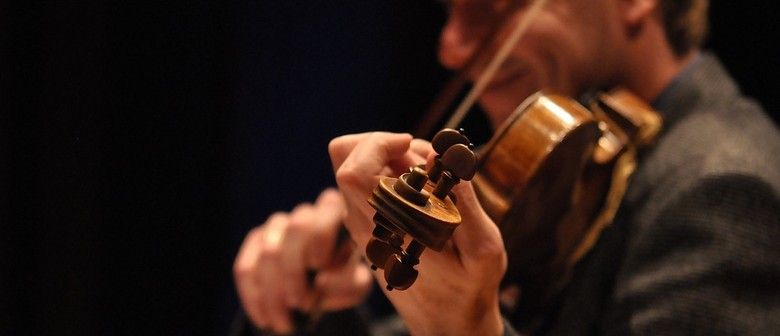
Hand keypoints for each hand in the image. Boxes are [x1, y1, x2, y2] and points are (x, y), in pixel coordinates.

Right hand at [233, 188, 372, 333]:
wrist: (319, 294)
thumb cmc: (343, 281)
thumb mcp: (356, 285)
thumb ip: (348, 281)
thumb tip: (321, 281)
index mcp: (337, 215)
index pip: (329, 206)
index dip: (322, 235)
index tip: (320, 266)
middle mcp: (306, 214)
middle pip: (296, 228)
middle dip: (297, 271)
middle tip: (304, 303)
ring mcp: (277, 226)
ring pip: (270, 252)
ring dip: (276, 294)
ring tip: (286, 322)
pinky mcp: (255, 242)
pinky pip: (246, 268)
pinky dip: (255, 299)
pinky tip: (265, 319)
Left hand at [329, 132, 506, 334]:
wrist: (448, 326)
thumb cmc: (468, 289)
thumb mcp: (482, 247)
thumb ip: (463, 199)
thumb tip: (443, 153)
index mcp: (389, 230)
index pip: (352, 170)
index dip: (378, 144)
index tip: (411, 146)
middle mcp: (365, 224)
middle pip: (345, 157)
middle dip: (386, 145)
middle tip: (425, 164)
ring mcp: (363, 225)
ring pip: (356, 167)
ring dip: (391, 160)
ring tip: (431, 183)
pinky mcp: (369, 227)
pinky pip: (368, 185)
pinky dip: (393, 175)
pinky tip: (424, 196)